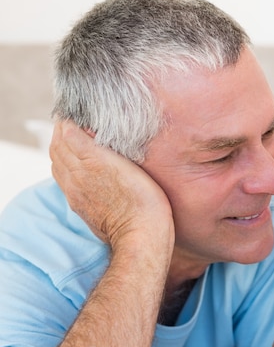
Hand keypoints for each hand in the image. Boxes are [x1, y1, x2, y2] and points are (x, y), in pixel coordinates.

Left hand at [49, 120, 173, 249]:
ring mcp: (76, 193)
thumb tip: (72, 128)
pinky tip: (81, 166)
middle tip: (78, 122)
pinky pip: (65, 180)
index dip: (71, 120)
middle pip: (58, 147)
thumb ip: (93, 145)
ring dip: (63, 149)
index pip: (66, 133)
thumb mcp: (122, 164)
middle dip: (64, 132)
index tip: (81, 112)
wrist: (141, 234)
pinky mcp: (80, 205)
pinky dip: (67, 166)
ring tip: (78, 140)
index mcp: (86, 163)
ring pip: (58, 164)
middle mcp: (75, 178)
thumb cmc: (142, 200)